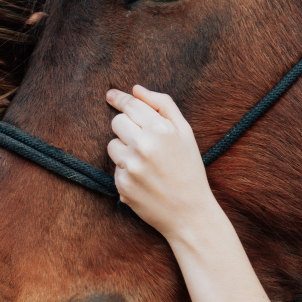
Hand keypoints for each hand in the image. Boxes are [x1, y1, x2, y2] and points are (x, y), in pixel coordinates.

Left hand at [105, 86, 217, 243]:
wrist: (190, 213)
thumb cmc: (189, 169)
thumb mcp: (185, 133)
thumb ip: (162, 105)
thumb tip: (136, 89)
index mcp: (161, 129)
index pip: (131, 105)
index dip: (120, 99)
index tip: (111, 95)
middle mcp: (143, 145)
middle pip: (117, 122)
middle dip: (127, 128)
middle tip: (143, 140)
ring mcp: (131, 166)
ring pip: (112, 145)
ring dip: (124, 150)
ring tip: (146, 163)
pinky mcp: (122, 185)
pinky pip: (115, 168)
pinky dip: (126, 171)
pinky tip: (144, 180)